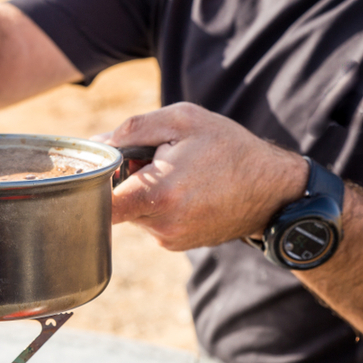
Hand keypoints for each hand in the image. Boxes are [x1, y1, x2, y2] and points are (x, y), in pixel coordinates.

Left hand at [96, 102, 307, 250]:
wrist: (272, 188)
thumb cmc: (228, 147)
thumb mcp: (182, 119)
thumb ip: (133, 128)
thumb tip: (97, 143)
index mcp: (158, 194)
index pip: (99, 204)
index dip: (89, 184)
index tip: (96, 168)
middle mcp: (161, 224)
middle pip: (116, 201)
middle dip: (126, 177)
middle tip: (155, 157)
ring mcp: (169, 239)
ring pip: (134, 210)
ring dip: (144, 190)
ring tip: (179, 172)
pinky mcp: (177, 243)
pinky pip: (152, 219)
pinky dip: (159, 203)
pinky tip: (187, 188)